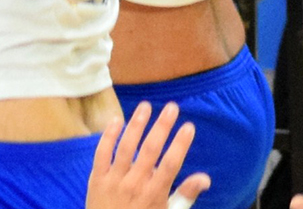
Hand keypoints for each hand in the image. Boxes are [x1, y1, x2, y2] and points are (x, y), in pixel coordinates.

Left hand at [87, 101, 210, 208]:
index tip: (189, 126)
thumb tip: (205, 178)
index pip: (171, 164)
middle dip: (162, 127)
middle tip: (172, 107)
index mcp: (155, 194)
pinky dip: (108, 136)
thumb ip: (185, 195)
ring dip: (136, 124)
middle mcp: (135, 184)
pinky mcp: (97, 178)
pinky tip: (116, 119)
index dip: (180, 144)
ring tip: (145, 105)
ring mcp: (115, 180)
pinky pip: (102, 153)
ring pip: (126, 147)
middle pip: (150, 151)